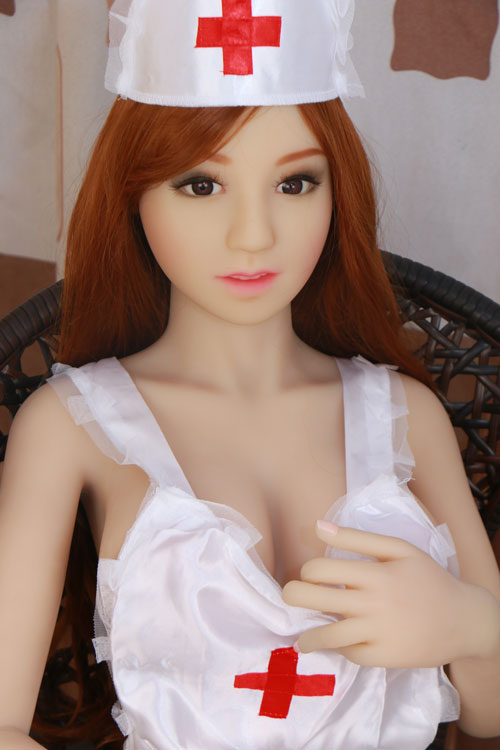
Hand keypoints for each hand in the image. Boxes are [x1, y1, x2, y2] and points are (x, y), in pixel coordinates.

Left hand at [282, 521, 498, 667]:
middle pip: (313, 598)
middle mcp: (372, 603)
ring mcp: (377, 633)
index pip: (319, 569)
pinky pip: (349, 654)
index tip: (310, 576)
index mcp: (374, 573)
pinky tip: (338, 645)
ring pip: (326, 635)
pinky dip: (340, 649)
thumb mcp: (399, 550)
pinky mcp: (383, 658)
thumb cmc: (429, 580)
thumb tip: (318, 527)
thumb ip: (357, 538)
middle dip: (294, 596)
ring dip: (307, 637)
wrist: (464, 621)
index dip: (307, 572)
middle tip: (292, 597)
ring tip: (302, 639)